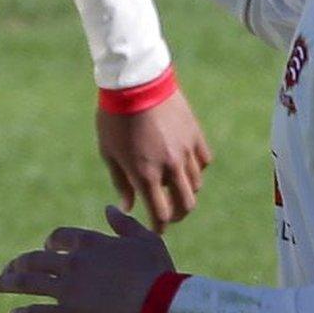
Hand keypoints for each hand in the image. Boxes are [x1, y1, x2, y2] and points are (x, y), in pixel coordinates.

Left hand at [0, 208, 176, 312]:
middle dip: (17, 264)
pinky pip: (37, 312)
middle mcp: (73, 262)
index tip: (46, 247)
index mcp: (89, 243)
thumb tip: (109, 208)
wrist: (159, 305)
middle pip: (33, 259)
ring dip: (4, 283)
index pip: (58, 237)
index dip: (49, 242)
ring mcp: (67, 288)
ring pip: (26, 283)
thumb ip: (124, 225)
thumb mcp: (145, 241)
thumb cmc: (158, 273)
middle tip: (6, 270)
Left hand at [96, 91, 212, 232]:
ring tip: (174, 189)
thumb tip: (127, 207)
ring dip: (186, 192)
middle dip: (177, 215)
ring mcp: (185, 150)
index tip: (155, 230)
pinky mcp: (195, 134)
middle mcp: (170, 167)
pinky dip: (196, 168)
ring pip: (196, 184)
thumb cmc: (114, 118)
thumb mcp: (109, 152)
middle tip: (169, 214)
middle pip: (185, 205)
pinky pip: (204, 161)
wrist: (135, 82)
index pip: (160, 213)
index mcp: (146, 174)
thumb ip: (121, 182)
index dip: (159, 227)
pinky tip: (185, 165)